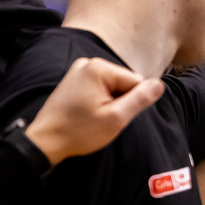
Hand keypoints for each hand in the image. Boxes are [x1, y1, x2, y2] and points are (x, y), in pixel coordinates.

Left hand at [26, 56, 164, 165]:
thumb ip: (140, 99)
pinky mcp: (73, 80)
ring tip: (93, 118)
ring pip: (112, 87)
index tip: (113, 117)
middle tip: (102, 120)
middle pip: (123, 82)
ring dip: (109, 104)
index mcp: (99, 68)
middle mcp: (88, 63)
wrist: (45, 141)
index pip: (136, 82)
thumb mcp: (115, 118)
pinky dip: (98, 102)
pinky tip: (87, 115)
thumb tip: (159, 85)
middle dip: (119, 102)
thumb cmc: (78, 131)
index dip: (131, 103)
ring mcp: (79, 70)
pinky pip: (99, 88)